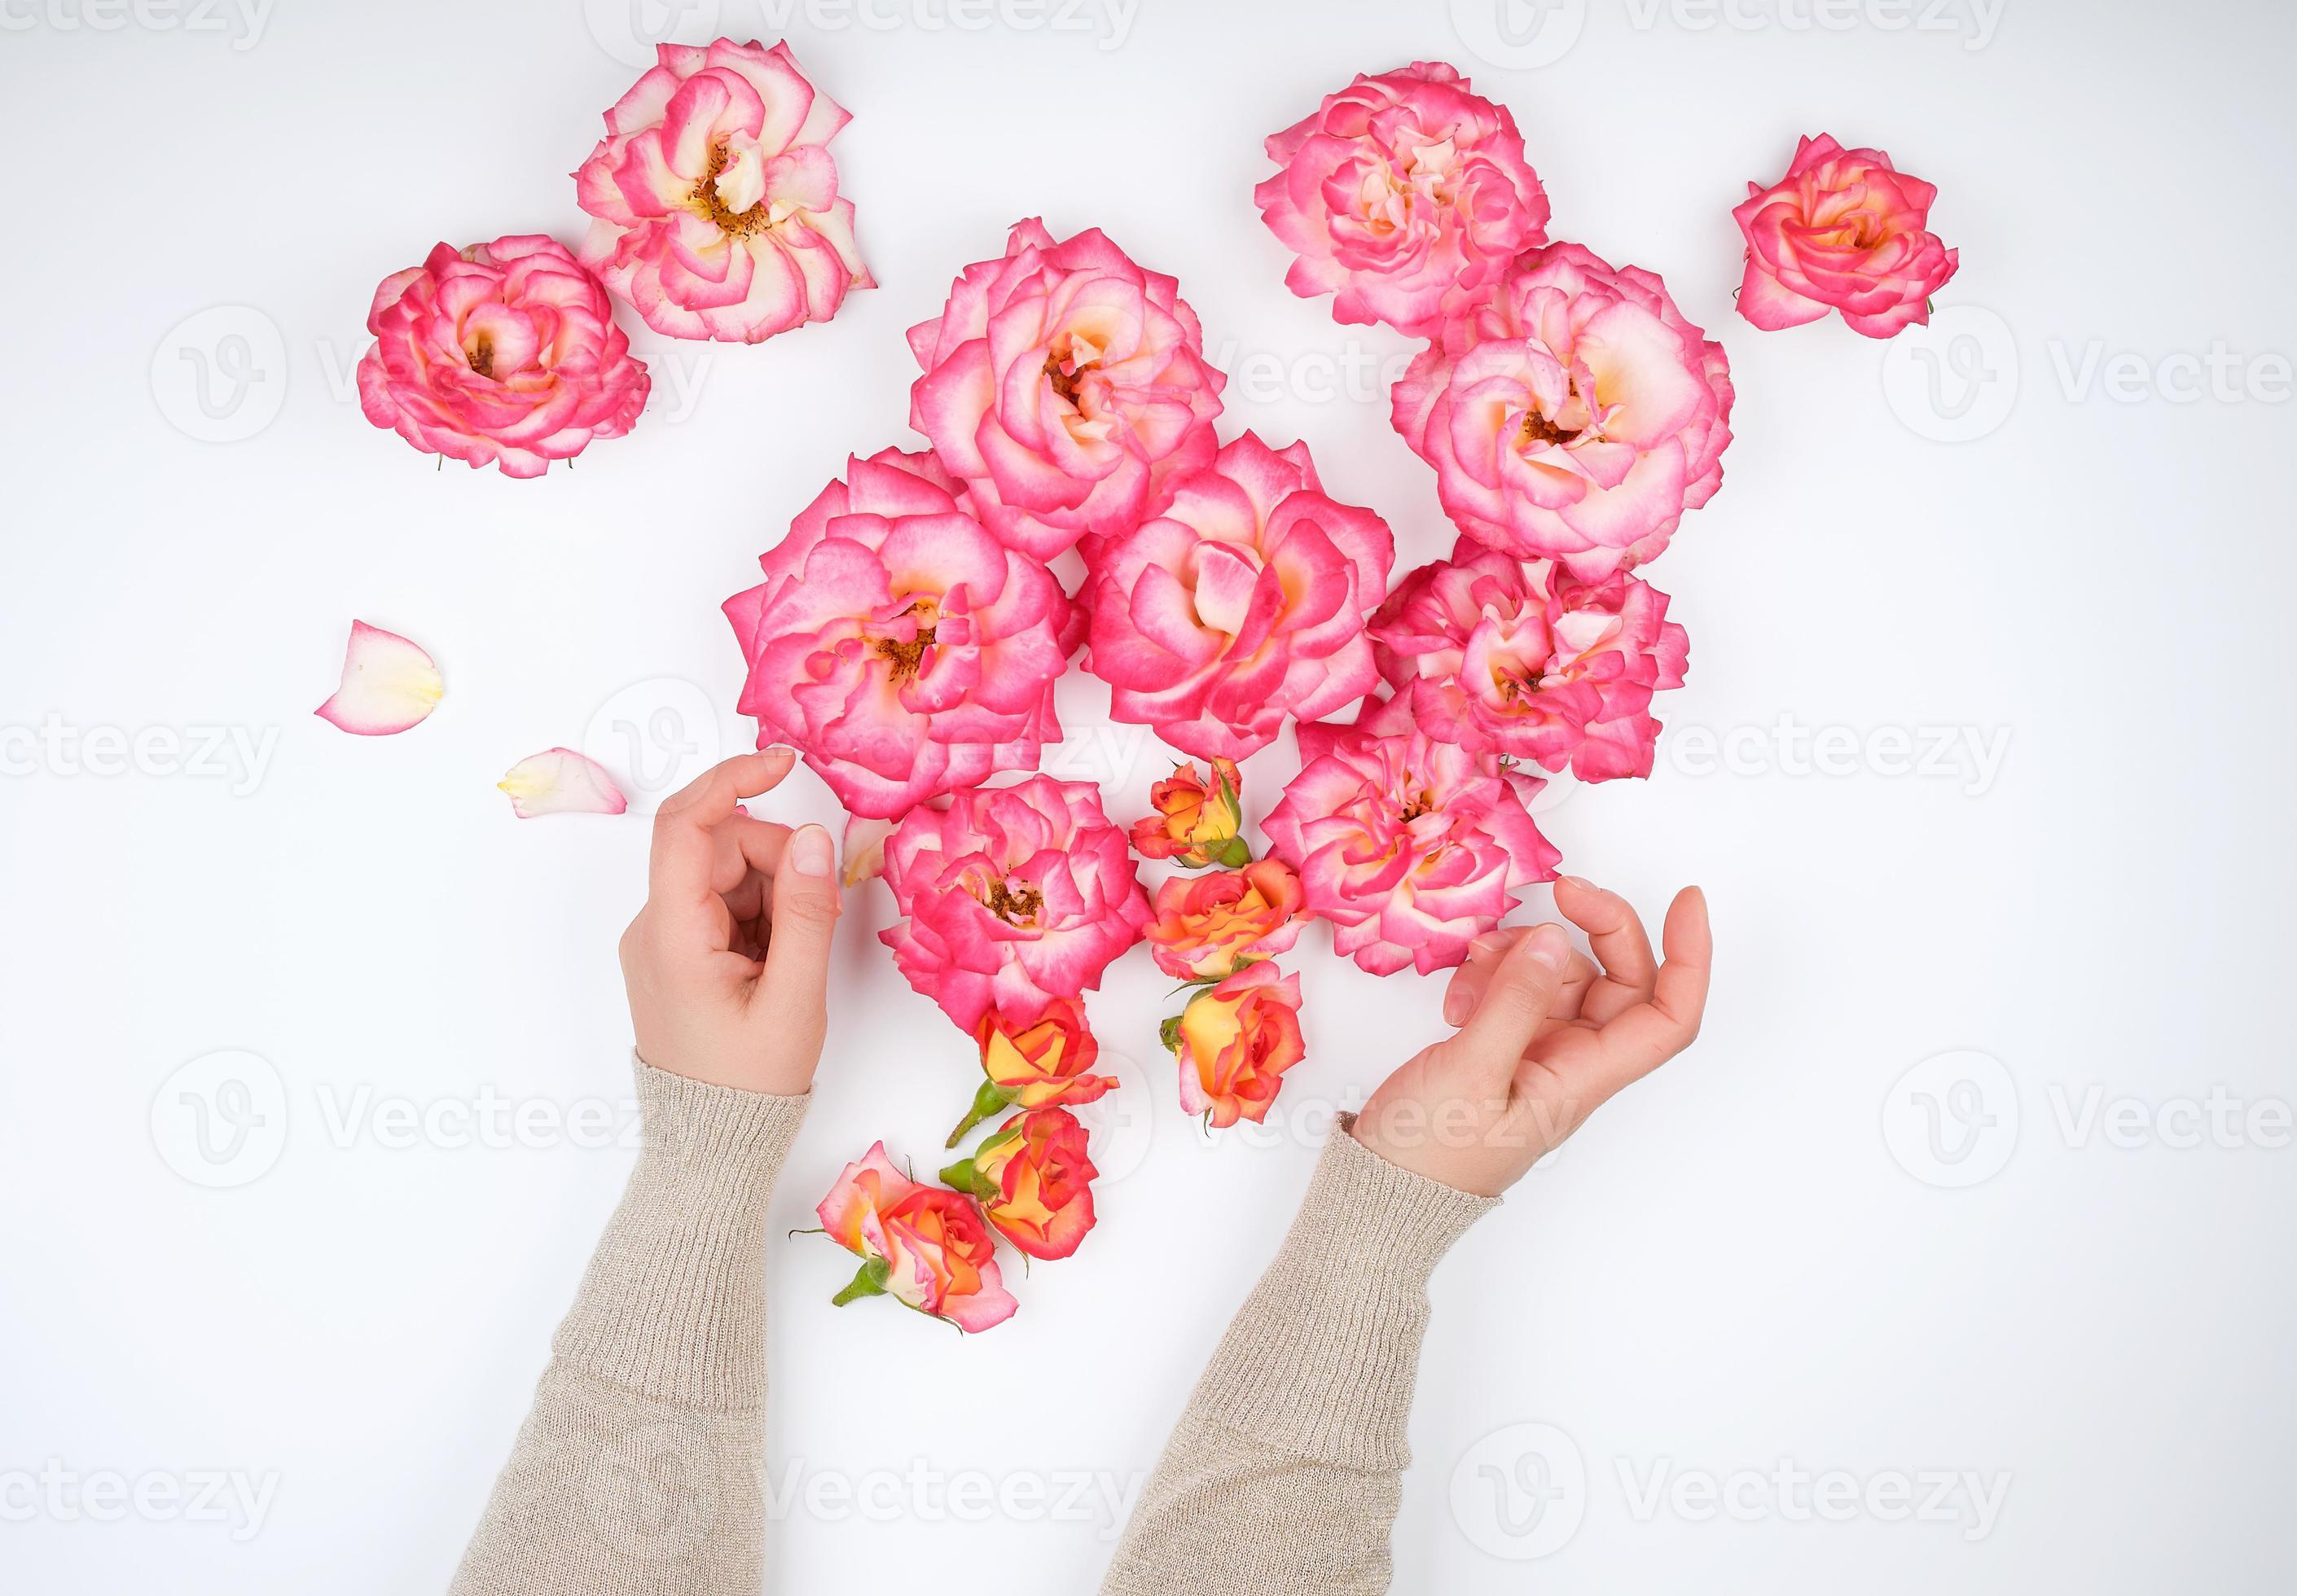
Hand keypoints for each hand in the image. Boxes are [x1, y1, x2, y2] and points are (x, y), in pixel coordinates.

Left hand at [617, 749, 842, 1096]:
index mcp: (671, 935)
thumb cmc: (750, 1084)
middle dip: (778, 858)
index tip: (784, 763)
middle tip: (822, 910)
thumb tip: (814, 837)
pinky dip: (762, 915)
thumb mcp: (794, 997)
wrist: (711, 1147)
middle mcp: (653, 928)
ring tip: (798, 954)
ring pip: (726, 874)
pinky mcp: (678, 954)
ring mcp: (662, 941)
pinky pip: (723, 905)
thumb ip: (806, 912)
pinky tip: (781, 959)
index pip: (686, 825)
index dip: (733, 780)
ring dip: (774, 891)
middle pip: (717, 847)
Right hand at [1351, 878, 1710, 1196]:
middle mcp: (1572, 1063)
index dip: (1689, 957)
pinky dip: (1491, 973)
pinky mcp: (1501, 1045)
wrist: (1381, 1189)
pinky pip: (1516, 988)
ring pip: (1561, 975)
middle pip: (1618, 979)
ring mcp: (1538, 1052)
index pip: (1667, 1016)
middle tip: (1556, 890)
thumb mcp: (1470, 1071)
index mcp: (1583, 1079)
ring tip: (1475, 963)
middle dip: (1593, 926)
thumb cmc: (1428, 1153)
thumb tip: (1552, 939)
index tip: (1685, 899)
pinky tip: (1458, 994)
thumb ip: (1514, 1002)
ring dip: (1522, 952)